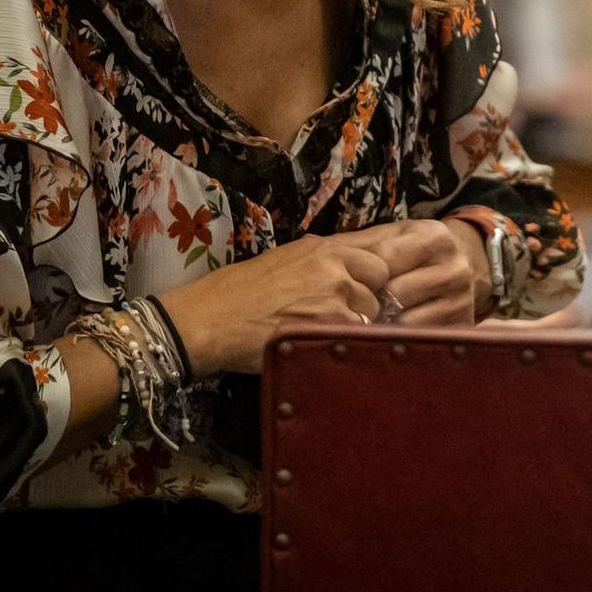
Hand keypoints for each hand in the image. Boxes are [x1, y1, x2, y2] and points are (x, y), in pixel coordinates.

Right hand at [155, 236, 389, 375]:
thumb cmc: (240, 292)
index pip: (377, 254)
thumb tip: (355, 270)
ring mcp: (335, 294)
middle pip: (381, 281)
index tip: (363, 288)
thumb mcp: (286, 260)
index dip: (372, 276)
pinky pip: (357, 336)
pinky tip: (315, 344)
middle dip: (367, 298)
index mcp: (323, 247)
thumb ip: (323, 262)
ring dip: (354, 323)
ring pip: (371, 312)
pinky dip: (342, 344)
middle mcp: (335, 264)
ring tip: (318, 331)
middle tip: (336, 313)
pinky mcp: (330, 324)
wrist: (211, 318)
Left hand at [343, 217, 489, 326]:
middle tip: (350, 307)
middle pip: (395, 293)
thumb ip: (358, 244)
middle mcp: (455, 267)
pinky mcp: (461, 326)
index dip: (359, 273)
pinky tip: (387, 332)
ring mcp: (462, 299)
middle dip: (370, 301)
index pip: (384, 259)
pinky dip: (397, 339)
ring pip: (406, 321)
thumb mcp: (391, 238)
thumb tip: (314, 250)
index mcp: (434, 237)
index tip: (340, 283)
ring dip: (382, 324)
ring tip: (368, 320)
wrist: (459, 267)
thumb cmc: (413, 252)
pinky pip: (417, 339)